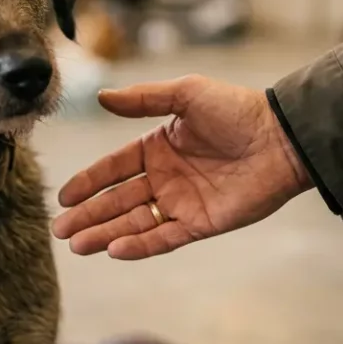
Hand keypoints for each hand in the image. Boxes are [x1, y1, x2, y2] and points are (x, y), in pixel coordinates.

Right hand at [52, 75, 313, 259]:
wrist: (282, 138)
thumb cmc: (237, 110)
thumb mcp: (186, 94)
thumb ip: (143, 99)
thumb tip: (101, 98)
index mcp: (157, 148)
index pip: (113, 169)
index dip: (88, 183)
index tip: (64, 197)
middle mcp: (165, 178)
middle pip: (118, 201)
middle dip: (88, 216)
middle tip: (60, 231)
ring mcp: (182, 203)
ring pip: (134, 223)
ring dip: (105, 234)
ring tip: (77, 245)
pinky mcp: (201, 224)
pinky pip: (164, 238)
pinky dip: (139, 245)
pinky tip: (114, 249)